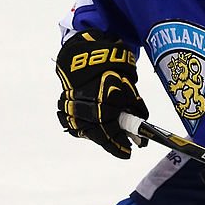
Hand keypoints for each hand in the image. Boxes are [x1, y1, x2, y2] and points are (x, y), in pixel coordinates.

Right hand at [56, 30, 148, 158]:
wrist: (83, 53)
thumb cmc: (111, 67)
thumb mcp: (129, 83)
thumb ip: (134, 105)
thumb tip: (140, 126)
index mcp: (107, 97)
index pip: (115, 127)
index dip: (122, 141)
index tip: (131, 151)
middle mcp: (88, 103)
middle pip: (99, 132)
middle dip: (112, 143)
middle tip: (124, 150)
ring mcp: (73, 104)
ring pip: (85, 129)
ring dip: (99, 137)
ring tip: (112, 141)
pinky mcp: (64, 105)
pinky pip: (72, 124)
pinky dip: (83, 129)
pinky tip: (93, 131)